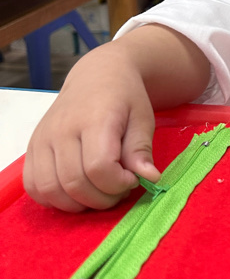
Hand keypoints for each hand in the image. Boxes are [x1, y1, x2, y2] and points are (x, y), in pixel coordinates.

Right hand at [24, 42, 159, 212]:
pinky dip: (54, 199)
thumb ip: (141, 149)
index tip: (132, 178)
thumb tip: (149, 178)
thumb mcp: (143, 118)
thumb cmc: (124, 98)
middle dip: (103, 198)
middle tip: (118, 189)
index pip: (98, 167)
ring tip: (99, 191)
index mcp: (94, 118)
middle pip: (75, 183)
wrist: (96, 76)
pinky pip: (34, 187)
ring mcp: (42, 139)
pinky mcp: (32, 148)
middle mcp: (62, 129)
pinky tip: (75, 192)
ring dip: (78, 203)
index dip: (119, 183)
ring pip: (51, 190)